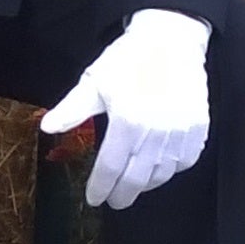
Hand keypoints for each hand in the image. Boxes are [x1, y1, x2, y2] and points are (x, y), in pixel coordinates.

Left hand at [40, 9, 212, 209]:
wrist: (170, 40)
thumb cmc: (126, 60)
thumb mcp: (93, 82)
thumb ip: (71, 109)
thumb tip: (45, 128)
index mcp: (127, 122)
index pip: (111, 168)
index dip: (101, 187)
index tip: (94, 199)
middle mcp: (157, 133)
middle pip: (137, 178)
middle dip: (123, 195)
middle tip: (114, 203)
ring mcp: (181, 133)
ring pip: (162, 173)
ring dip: (146, 184)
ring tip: (132, 186)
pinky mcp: (199, 129)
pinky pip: (185, 162)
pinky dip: (170, 170)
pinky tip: (158, 169)